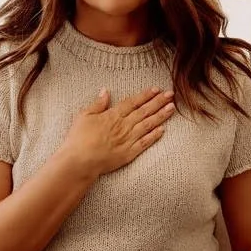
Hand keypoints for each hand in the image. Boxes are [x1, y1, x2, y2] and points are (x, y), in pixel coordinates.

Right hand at [60, 87, 174, 177]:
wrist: (80, 161)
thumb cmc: (78, 138)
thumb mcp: (83, 116)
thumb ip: (97, 104)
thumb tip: (106, 91)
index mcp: (113, 115)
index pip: (133, 102)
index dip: (145, 95)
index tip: (156, 89)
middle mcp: (124, 125)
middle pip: (144, 111)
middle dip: (159, 101)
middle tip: (171, 94)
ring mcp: (128, 139)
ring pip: (148, 125)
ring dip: (161, 116)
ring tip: (172, 108)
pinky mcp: (129, 153)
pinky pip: (145, 143)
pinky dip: (154, 136)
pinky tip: (163, 130)